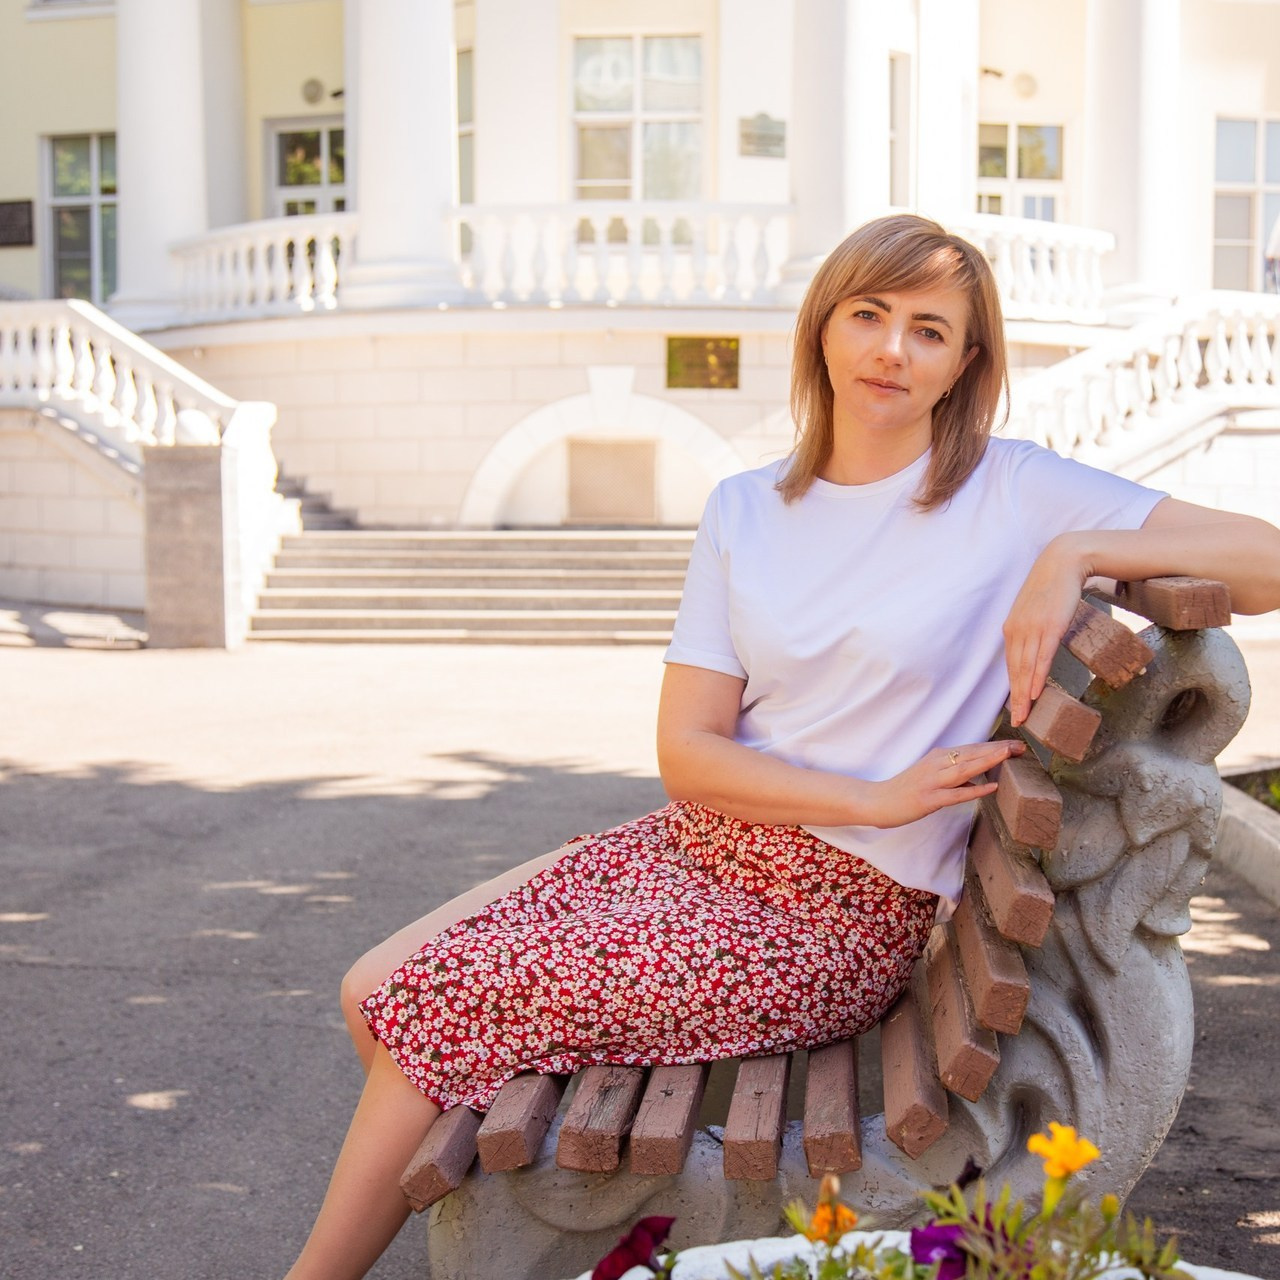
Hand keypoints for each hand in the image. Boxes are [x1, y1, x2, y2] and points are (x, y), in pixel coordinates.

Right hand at [868, 739, 1025, 828]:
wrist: (877, 800)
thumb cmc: (904, 790)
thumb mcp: (929, 776)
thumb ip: (952, 776)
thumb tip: (975, 779)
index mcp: (938, 757)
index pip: (971, 748)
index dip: (994, 746)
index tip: (1015, 744)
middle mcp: (936, 764)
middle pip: (972, 754)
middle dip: (998, 749)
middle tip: (1022, 746)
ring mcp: (933, 781)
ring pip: (966, 768)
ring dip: (988, 760)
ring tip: (1009, 754)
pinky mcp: (930, 798)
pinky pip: (956, 794)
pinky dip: (974, 789)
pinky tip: (991, 787)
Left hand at [1003, 536, 1089, 725]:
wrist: (1063, 562)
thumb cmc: (1051, 587)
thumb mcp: (1035, 612)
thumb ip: (1032, 630)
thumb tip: (1036, 648)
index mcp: (1012, 629)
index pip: (1010, 665)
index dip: (1012, 688)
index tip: (1014, 708)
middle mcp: (1017, 631)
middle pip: (1015, 671)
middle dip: (1016, 699)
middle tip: (1018, 721)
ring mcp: (1032, 629)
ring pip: (1025, 668)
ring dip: (1024, 695)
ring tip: (1025, 715)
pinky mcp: (1049, 626)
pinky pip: (1041, 657)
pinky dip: (1036, 676)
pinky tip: (1034, 693)